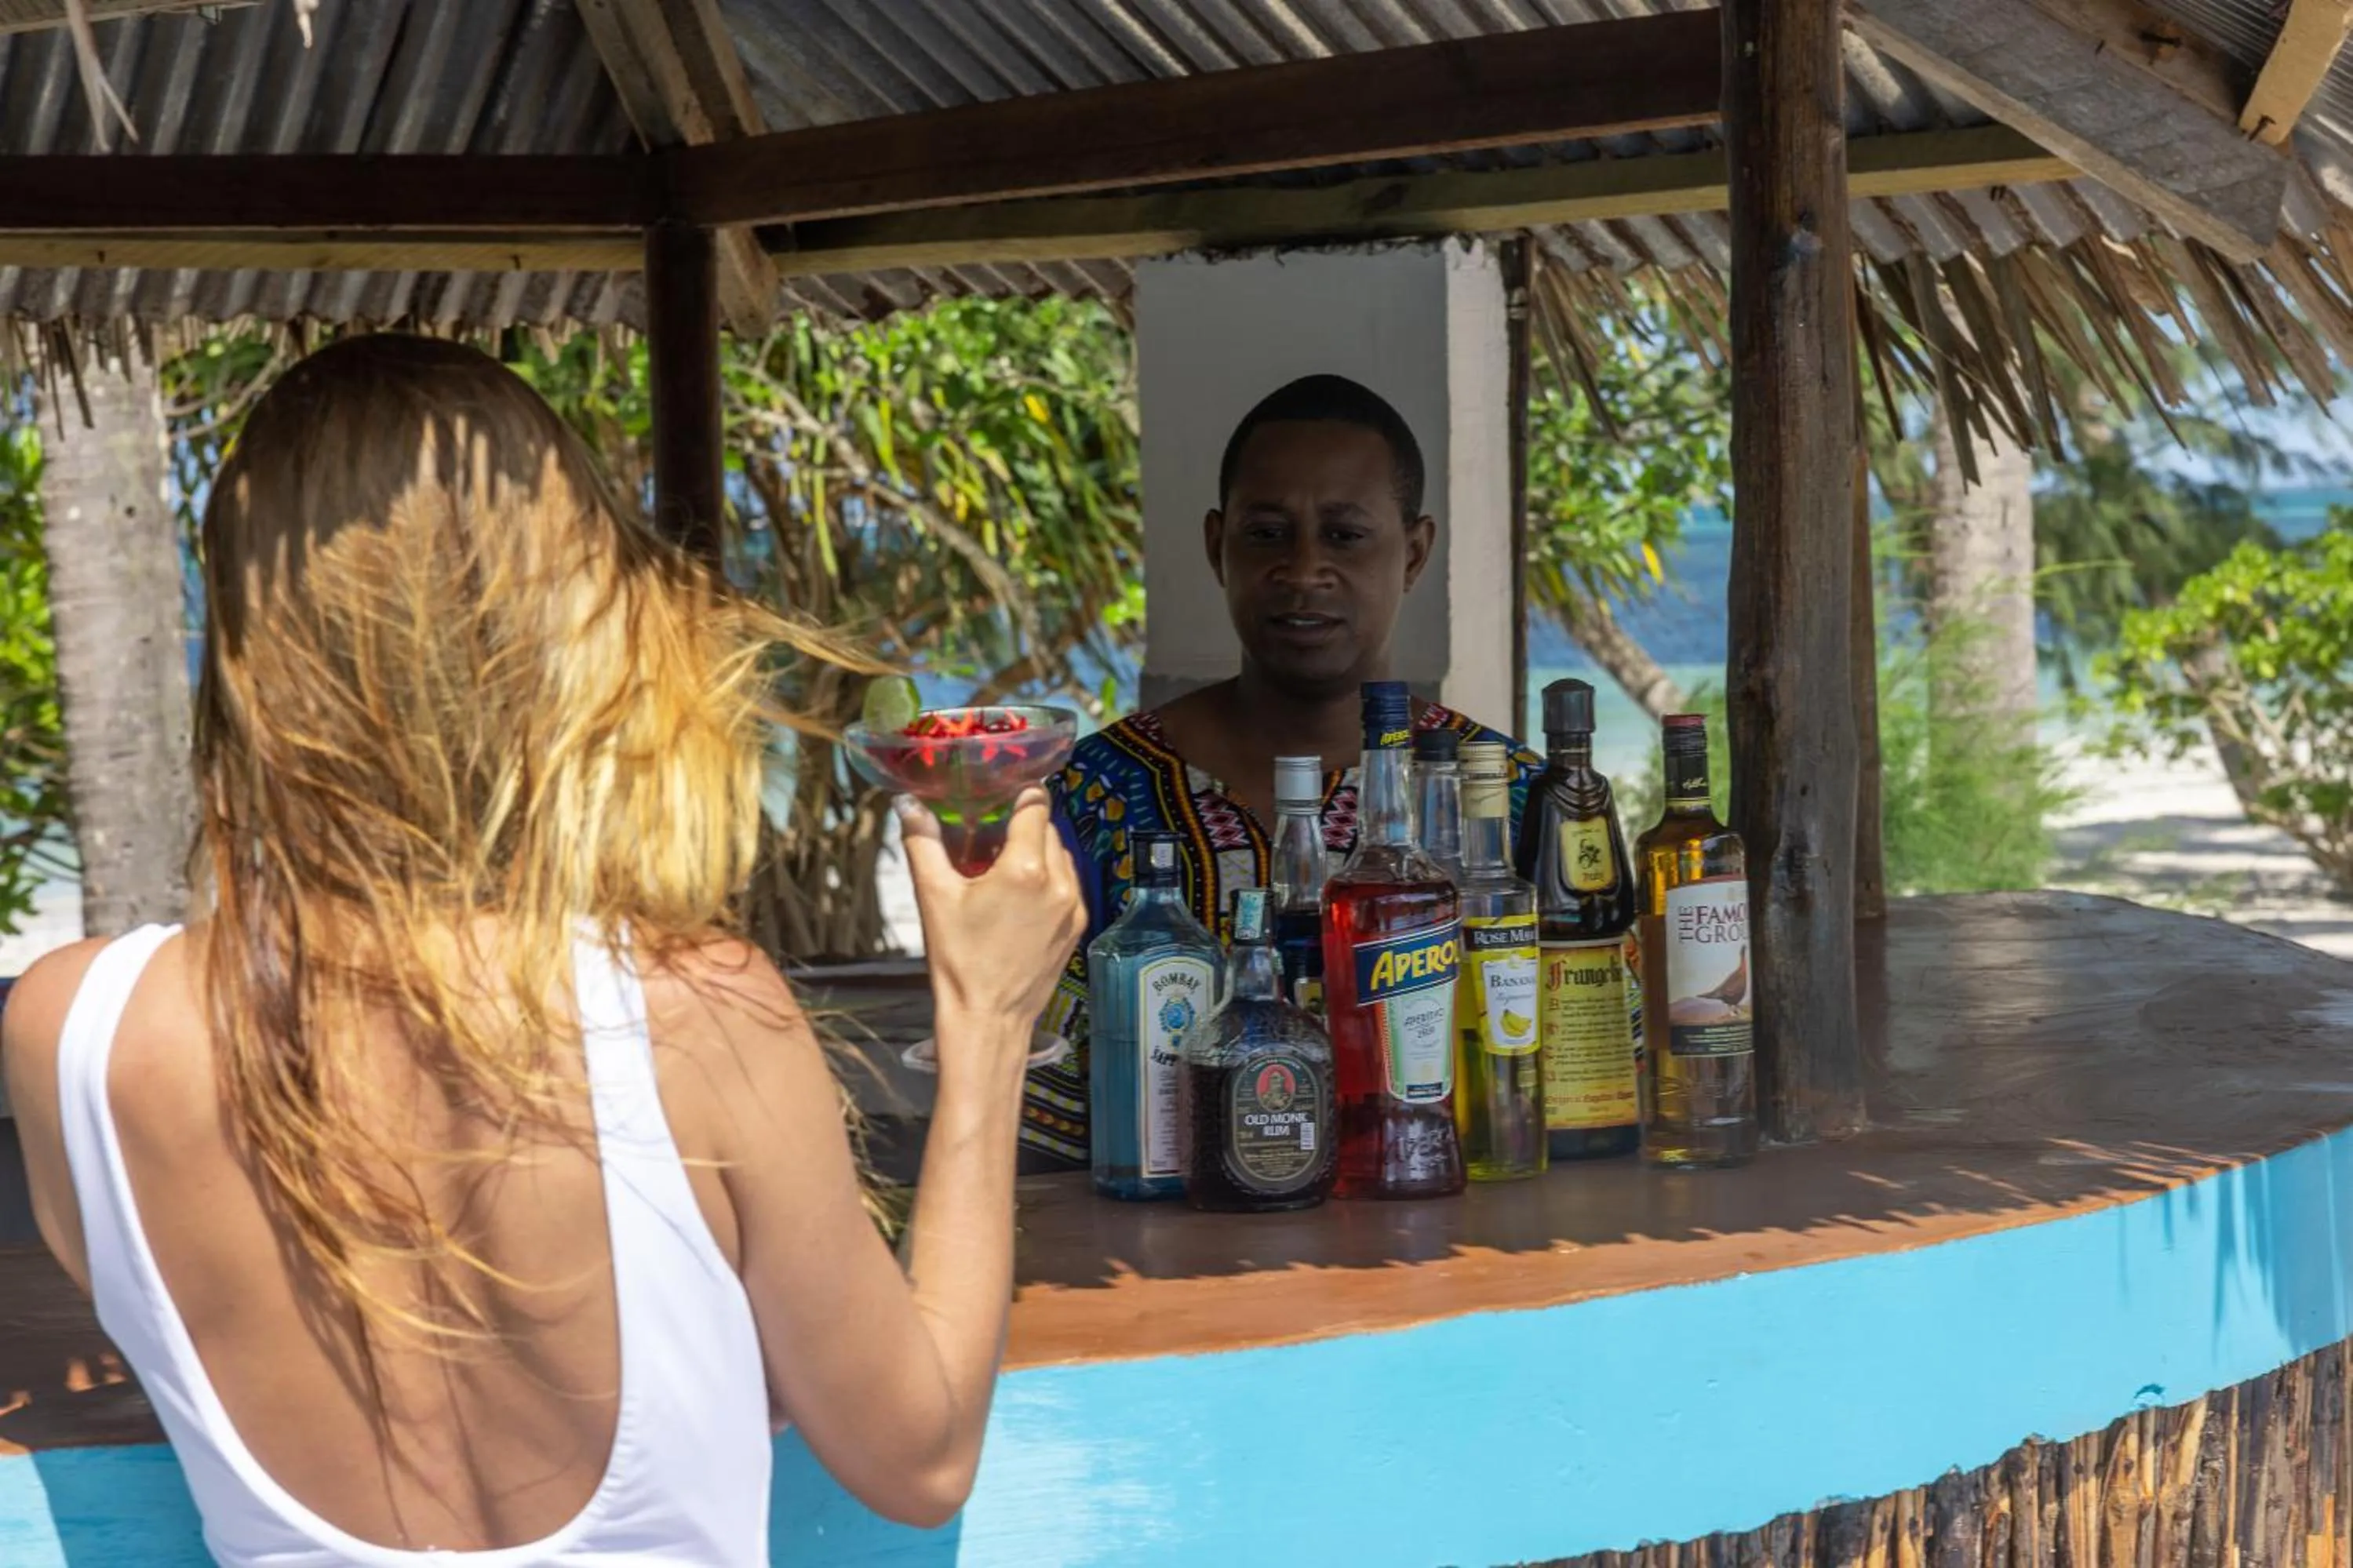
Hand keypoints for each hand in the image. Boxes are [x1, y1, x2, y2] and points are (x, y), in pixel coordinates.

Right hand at [900, 789, 1082, 1068]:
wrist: (988, 1020)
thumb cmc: (958, 962)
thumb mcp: (934, 898)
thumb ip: (923, 843)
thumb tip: (908, 805)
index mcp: (1025, 869)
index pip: (1035, 804)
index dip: (1017, 792)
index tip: (999, 791)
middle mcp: (1059, 883)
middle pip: (1047, 828)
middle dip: (1020, 825)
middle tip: (988, 833)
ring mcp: (1074, 907)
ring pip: (1060, 855)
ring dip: (1036, 851)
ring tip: (1001, 867)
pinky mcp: (1077, 927)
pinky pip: (1067, 884)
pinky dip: (1047, 878)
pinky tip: (1018, 895)